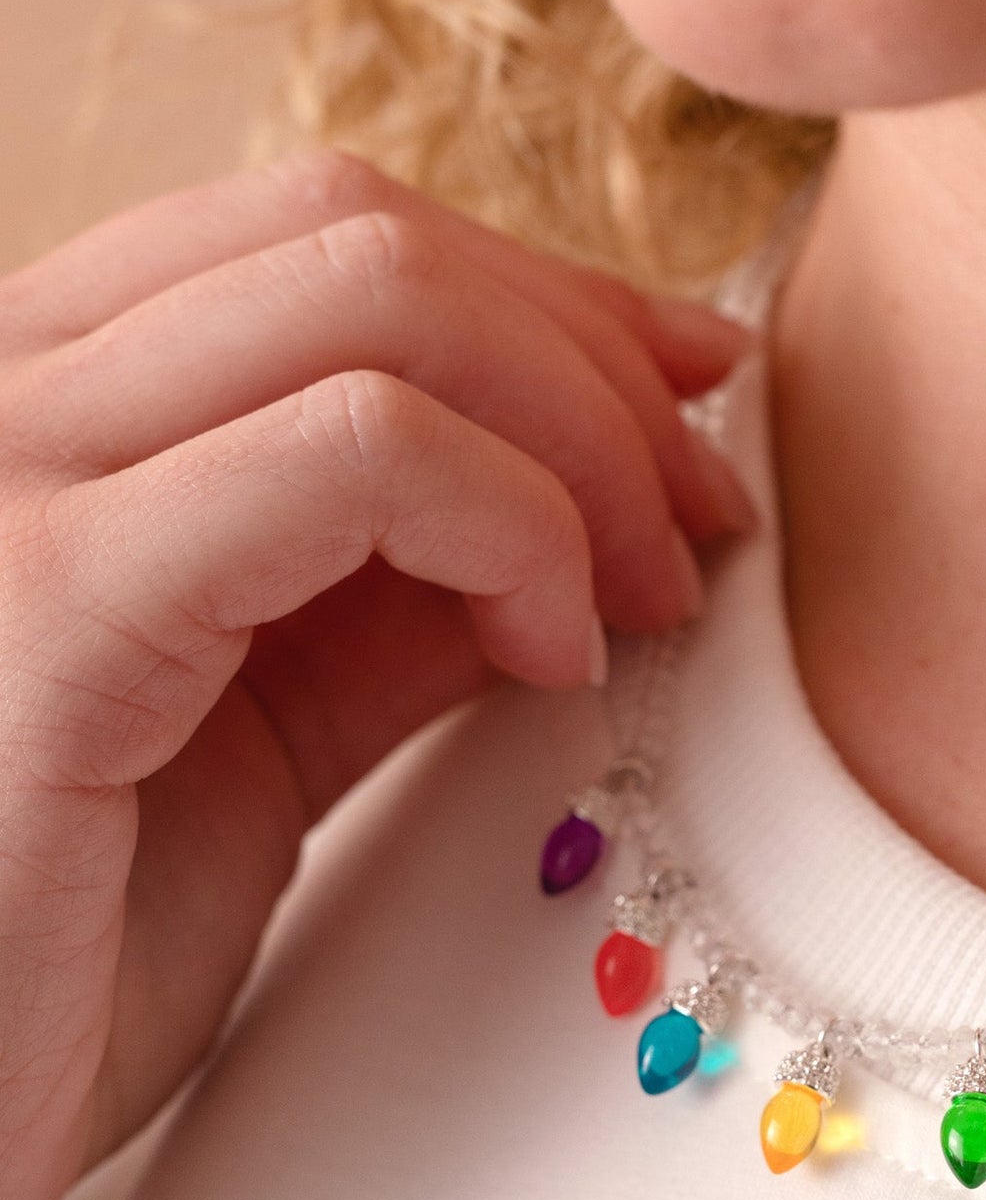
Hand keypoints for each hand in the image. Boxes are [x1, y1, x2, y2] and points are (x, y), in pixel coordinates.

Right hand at [0, 150, 753, 1199]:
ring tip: (642, 597)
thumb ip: (386, 606)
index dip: (543, 299)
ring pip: (371, 297)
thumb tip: (578, 512)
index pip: (322, 233)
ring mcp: (11, 476)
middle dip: (588, 358)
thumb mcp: (258, 744)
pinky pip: (352, 454)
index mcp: (52, 413)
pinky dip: (511, 524)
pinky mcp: (51, 594)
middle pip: (361, 232)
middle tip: (702, 516)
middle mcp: (7, 396)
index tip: (692, 409)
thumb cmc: (44, 967)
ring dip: (577, 436)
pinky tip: (552, 653)